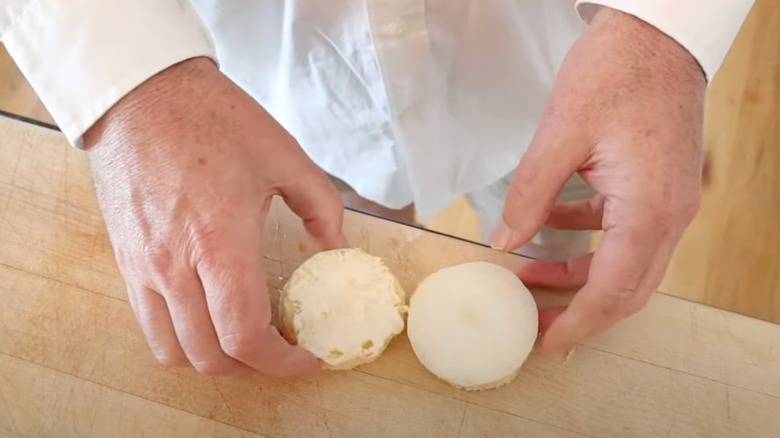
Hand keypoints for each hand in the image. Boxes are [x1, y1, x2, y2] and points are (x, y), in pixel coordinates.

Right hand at [84, 58, 345, 376]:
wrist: (141, 96)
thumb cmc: (212, 120)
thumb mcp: (284, 155)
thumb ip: (322, 206)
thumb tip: (338, 247)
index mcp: (220, 243)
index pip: (245, 337)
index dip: (282, 363)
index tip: (307, 358)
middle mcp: (175, 266)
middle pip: (210, 357)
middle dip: (253, 369)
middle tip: (283, 350)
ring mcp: (143, 267)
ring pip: (173, 350)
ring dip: (214, 358)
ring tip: (244, 338)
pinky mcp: (126, 260)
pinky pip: (149, 322)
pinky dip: (182, 335)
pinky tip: (209, 312)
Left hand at [491, 8, 705, 354]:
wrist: (659, 33)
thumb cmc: (617, 73)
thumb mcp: (560, 136)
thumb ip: (530, 195)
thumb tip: (504, 243)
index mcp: (648, 211)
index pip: (612, 291)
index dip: (577, 322)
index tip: (544, 342)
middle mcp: (670, 215)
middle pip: (627, 288)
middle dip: (581, 310)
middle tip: (536, 321)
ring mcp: (671, 200)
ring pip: (628, 262)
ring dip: (581, 274)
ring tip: (530, 275)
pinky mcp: (662, 184)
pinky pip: (627, 230)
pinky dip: (590, 238)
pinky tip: (550, 224)